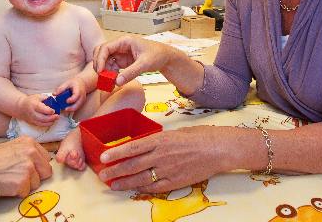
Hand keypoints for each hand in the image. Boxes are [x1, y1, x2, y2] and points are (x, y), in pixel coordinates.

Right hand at [0, 136, 52, 196]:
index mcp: (30, 143)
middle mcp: (31, 153)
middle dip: (35, 176)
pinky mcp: (22, 182)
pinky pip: (26, 192)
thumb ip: (28, 152)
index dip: (38, 166)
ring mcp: (28, 168)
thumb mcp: (13, 146)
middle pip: (46, 172)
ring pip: (36, 183)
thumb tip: (40, 163)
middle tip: (20, 175)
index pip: (46, 159)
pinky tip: (8, 184)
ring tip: (11, 178)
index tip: (28, 168)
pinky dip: (17, 192)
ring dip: (25, 184)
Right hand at [18, 94, 58, 126]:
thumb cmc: (31, 101)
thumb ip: (46, 98)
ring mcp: (32, 119)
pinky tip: (51, 121)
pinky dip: (47, 124)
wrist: (21, 107)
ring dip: (50, 122)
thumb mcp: (37, 96)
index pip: (41, 109)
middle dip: (51, 118)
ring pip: (42, 123)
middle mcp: (32, 113)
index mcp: (33, 105)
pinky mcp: (32, 123)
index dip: (48, 110)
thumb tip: (54, 100)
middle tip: (57, 116)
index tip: (54, 110)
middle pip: (42, 118)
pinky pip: (40, 125)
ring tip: (56, 118)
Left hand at [53, 77, 86, 111]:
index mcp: (78, 90)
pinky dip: (71, 109)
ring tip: (64, 109)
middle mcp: (81, 97)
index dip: (71, 99)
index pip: (76, 96)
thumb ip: (61, 88)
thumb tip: (54, 94)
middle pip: (77, 105)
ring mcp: (82, 101)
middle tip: (64, 109)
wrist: (82, 84)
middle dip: (71, 108)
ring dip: (70, 109)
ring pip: (77, 108)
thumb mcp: (67, 83)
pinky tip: (66, 108)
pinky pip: (76, 108)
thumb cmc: (75, 83)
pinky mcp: (80, 104)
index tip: (67, 101)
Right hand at [93, 36, 174, 85]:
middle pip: (101, 52)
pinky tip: (114, 81)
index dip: (100, 59)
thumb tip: (117, 82)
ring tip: (109, 81)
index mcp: (124, 41)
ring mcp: (120, 54)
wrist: (165, 58)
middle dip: (99, 64)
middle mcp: (120, 46)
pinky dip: (110, 74)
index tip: (100, 71)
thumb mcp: (145, 64)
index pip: (106, 47)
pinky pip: (111, 67)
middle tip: (101, 76)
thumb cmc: (157, 55)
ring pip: (105, 61)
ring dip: (104, 71)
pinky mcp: (122, 61)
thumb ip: (131, 73)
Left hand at [97, 126, 228, 191]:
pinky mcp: (176, 182)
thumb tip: (142, 145)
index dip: (116, 153)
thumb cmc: (198, 137)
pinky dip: (142, 188)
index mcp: (160, 139)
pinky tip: (133, 188)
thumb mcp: (174, 133)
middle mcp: (161, 155)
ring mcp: (168, 170)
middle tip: (102, 174)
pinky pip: (155, 187)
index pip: (132, 147)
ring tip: (113, 184)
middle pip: (133, 165)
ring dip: (125, 182)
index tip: (103, 157)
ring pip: (141, 178)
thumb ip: (157, 140)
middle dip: (115, 170)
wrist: (218, 149)